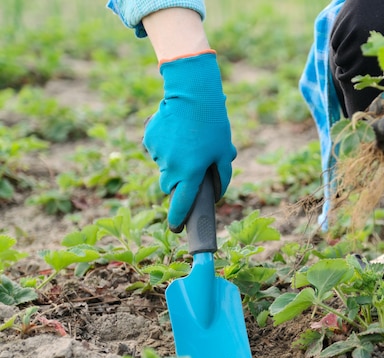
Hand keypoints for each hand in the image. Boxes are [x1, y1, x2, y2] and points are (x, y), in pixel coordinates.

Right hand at [144, 51, 236, 231]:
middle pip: (169, 186)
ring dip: (173, 162)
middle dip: (178, 184)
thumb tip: (217, 194)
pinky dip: (165, 147)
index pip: (181, 204)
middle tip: (191, 169)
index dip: (178, 218)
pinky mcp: (149, 139)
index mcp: (190, 172)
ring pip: (164, 167)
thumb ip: (222, 177)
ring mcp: (157, 153)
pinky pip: (157, 151)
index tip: (177, 228)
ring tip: (188, 143)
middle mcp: (171, 166)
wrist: (192, 94)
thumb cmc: (213, 125)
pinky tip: (177, 133)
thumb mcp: (224, 152)